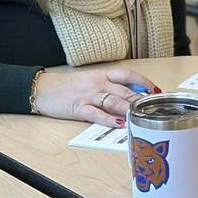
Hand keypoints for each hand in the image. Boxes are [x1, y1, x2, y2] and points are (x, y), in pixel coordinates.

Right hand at [33, 67, 161, 125]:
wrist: (41, 88)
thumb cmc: (67, 86)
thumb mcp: (90, 80)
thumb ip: (109, 85)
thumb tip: (129, 91)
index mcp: (102, 75)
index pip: (128, 75)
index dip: (144, 82)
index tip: (156, 90)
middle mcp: (98, 83)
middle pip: (125, 90)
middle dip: (142, 99)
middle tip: (155, 107)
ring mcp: (89, 96)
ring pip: (114, 102)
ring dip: (130, 109)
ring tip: (143, 115)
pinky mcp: (79, 108)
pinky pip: (97, 114)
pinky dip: (109, 119)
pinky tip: (120, 123)